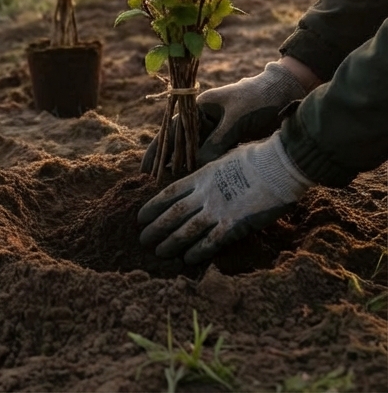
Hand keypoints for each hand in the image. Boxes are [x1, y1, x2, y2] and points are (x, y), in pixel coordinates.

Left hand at [138, 132, 312, 263]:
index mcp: (201, 176)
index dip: (153, 206)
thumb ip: (211, 171)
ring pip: (187, 229)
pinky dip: (197, 251)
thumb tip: (203, 177)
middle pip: (173, 214)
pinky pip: (211, 241)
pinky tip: (187, 260)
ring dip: (171, 243)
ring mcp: (218, 209)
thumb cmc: (257, 158)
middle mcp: (204, 193)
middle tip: (142, 239)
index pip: (169, 193)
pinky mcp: (234, 224)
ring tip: (158, 252)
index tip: (141, 216)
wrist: (278, 164)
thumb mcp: (224, 159)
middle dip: (156, 228)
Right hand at [140, 60, 306, 174]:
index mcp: (198, 107)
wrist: (287, 94)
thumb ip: (218, 140)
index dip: (159, 150)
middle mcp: (204, 119)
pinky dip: (205, 168)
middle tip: (152, 183)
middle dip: (167, 162)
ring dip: (185, 167)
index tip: (147, 169)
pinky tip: (198, 182)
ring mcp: (217, 130)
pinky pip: (213, 156)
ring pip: (196, 152)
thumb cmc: (258, 99)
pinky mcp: (231, 140)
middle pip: (180, 143)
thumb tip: (199, 164)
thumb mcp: (236, 119)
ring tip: (171, 187)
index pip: (173, 130)